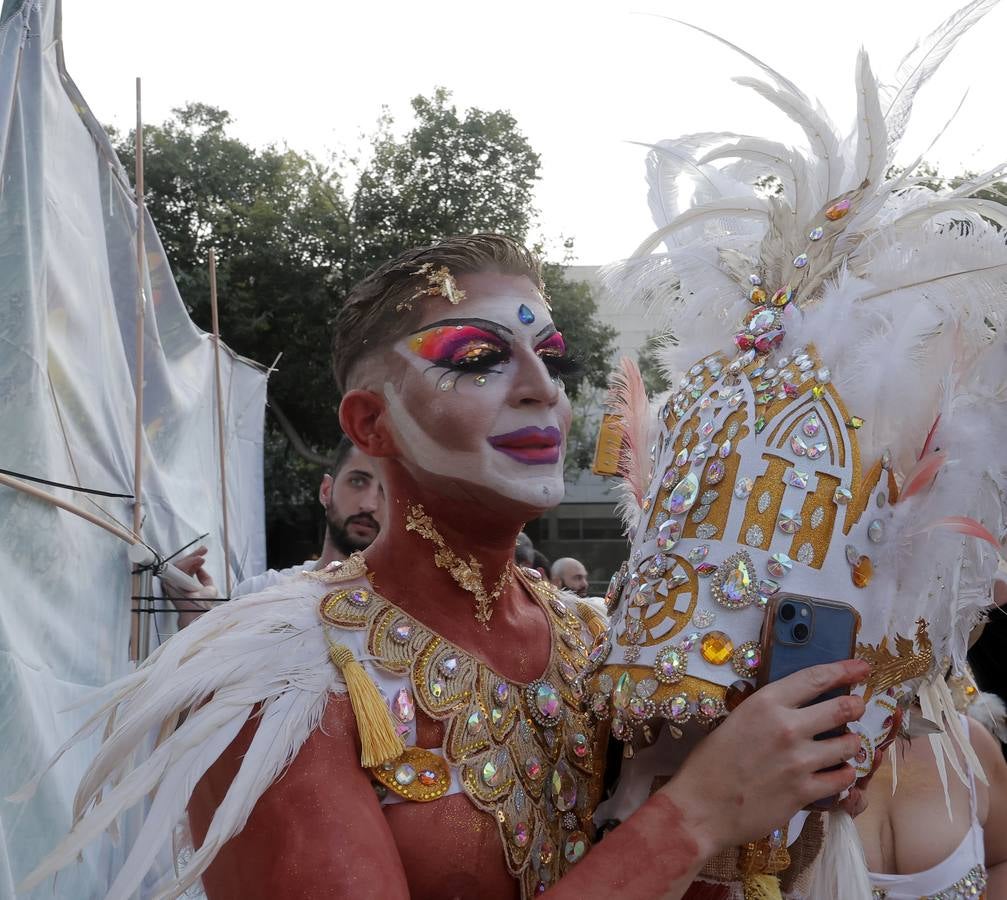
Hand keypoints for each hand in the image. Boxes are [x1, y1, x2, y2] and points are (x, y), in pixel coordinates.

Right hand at [163, 547, 217, 625]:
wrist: (198, 611)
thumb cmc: (203, 604)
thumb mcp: (209, 587)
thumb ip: (205, 577)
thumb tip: (200, 568)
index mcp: (186, 584)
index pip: (187, 568)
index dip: (195, 559)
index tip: (204, 553)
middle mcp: (178, 582)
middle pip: (182, 564)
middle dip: (193, 555)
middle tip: (203, 550)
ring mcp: (173, 582)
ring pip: (179, 564)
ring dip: (192, 558)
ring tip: (202, 557)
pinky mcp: (169, 582)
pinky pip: (177, 568)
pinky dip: (188, 563)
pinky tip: (197, 560)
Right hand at [662, 658, 868, 855]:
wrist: (701, 806)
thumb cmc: (712, 761)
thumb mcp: (737, 720)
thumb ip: (769, 712)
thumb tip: (799, 707)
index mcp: (766, 703)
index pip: (815, 678)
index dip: (843, 670)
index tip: (861, 667)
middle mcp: (787, 727)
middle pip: (842, 709)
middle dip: (855, 706)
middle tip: (856, 708)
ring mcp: (799, 761)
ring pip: (849, 745)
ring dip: (851, 743)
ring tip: (845, 745)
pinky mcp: (804, 791)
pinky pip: (843, 779)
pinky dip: (844, 774)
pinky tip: (836, 773)